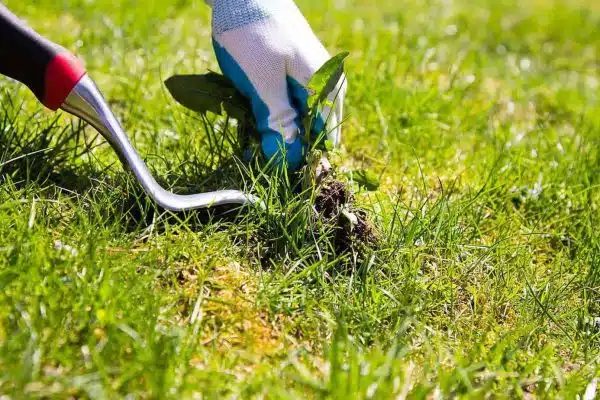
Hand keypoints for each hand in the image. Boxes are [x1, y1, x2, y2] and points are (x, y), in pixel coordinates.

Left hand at [206, 0, 346, 170]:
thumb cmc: (253, 33)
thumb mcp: (262, 82)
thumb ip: (278, 122)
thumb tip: (289, 161)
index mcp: (326, 88)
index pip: (324, 139)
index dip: (303, 161)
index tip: (278, 174)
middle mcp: (324, 87)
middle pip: (311, 133)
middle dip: (285, 148)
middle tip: (256, 157)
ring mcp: (308, 81)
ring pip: (297, 122)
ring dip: (274, 134)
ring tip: (249, 141)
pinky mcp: (291, 77)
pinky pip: (286, 107)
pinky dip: (268, 118)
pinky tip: (250, 121)